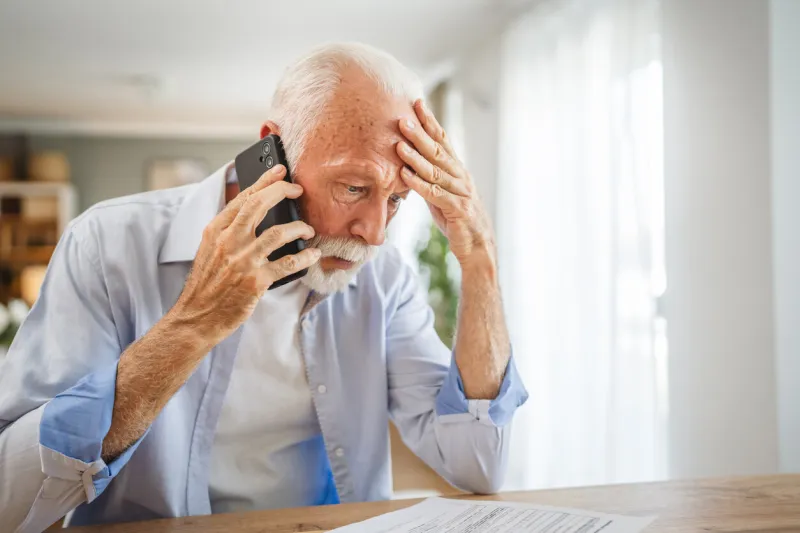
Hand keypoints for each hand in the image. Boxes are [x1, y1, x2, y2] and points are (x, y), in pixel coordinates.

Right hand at [170, 164, 320, 346]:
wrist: (196, 317)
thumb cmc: (206, 285)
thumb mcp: (209, 250)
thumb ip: (228, 231)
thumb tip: (254, 213)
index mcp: (215, 231)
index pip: (243, 198)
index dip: (264, 182)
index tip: (279, 172)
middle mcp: (228, 242)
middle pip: (259, 205)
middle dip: (282, 192)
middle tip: (298, 190)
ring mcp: (243, 261)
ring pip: (279, 233)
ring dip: (299, 227)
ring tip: (308, 229)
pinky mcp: (256, 281)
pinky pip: (288, 263)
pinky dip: (305, 257)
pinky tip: (312, 255)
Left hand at [396, 100, 494, 266]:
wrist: (478, 247)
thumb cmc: (458, 220)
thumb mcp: (442, 195)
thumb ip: (430, 179)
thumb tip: (411, 166)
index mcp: (458, 170)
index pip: (443, 141)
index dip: (430, 122)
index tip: (417, 103)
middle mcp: (461, 177)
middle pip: (438, 151)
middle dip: (419, 134)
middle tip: (402, 118)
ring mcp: (461, 193)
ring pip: (435, 171)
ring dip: (415, 157)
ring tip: (398, 145)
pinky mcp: (458, 210)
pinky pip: (436, 195)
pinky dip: (420, 184)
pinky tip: (405, 175)